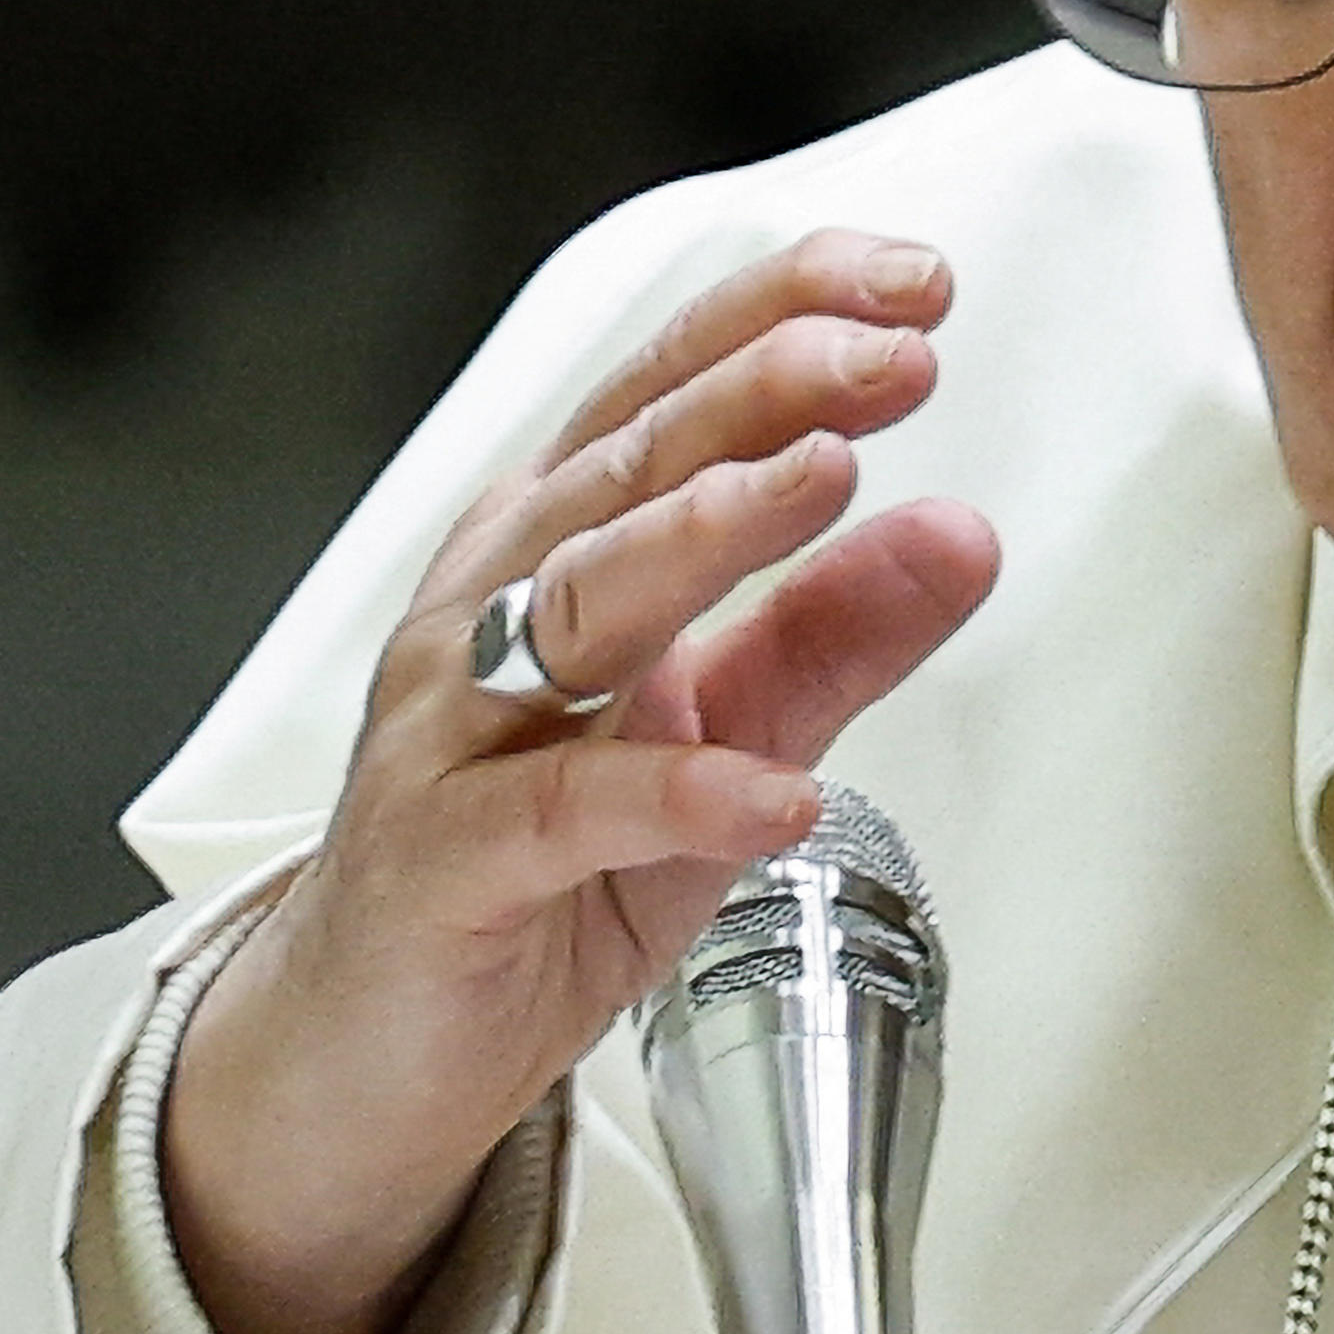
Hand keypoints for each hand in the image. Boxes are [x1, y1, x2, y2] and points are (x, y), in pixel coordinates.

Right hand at [162, 230, 1000, 1333]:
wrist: (367, 1051)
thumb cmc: (539, 875)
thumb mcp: (720, 740)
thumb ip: (832, 639)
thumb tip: (967, 535)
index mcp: (550, 550)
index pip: (665, 393)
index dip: (779, 320)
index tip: (912, 283)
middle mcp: (487, 611)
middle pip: (625, 470)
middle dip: (766, 393)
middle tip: (898, 355)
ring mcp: (451, 733)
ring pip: (577, 604)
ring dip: (707, 533)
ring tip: (832, 480)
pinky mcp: (444, 865)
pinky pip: (560, 813)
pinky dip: (671, 793)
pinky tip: (773, 790)